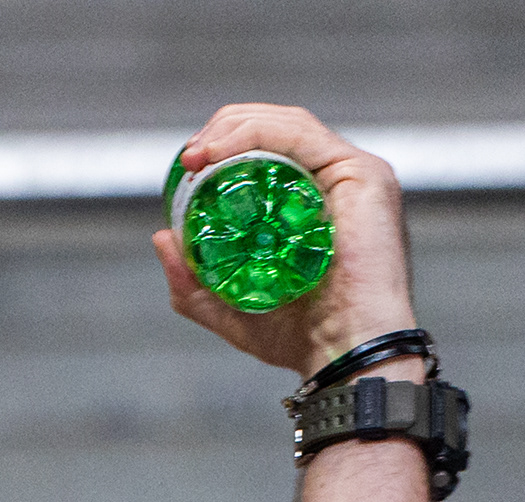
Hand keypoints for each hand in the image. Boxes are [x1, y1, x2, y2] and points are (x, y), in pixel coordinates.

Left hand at [155, 103, 418, 378]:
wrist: (343, 353)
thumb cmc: (300, 339)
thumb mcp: (230, 310)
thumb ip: (194, 281)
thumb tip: (162, 237)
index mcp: (314, 203)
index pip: (269, 151)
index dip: (224, 145)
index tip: (187, 167)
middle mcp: (336, 182)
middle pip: (277, 128)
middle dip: (225, 128)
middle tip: (188, 157)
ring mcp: (354, 174)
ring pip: (288, 124)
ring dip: (234, 128)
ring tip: (198, 155)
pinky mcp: (362, 174)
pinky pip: (301, 136)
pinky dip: (255, 135)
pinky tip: (221, 153)